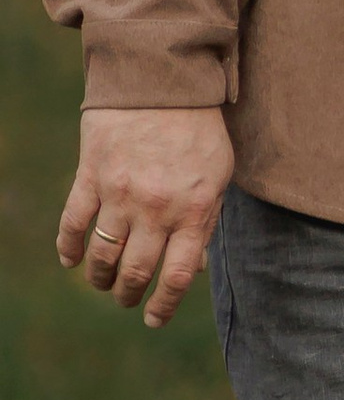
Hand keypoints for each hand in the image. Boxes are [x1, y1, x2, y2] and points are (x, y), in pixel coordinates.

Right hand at [57, 107, 232, 327]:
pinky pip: (73, 223)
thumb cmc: (198, 129)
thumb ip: (206, 221)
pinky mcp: (91, 176)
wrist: (163, 80)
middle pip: (136, 271)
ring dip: (100, 277)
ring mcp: (120, 194)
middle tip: (125, 299)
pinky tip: (71, 259)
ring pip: (103, 255)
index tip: (153, 319)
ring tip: (103, 283)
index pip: (176, 277)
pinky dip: (68, 247)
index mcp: (194, 212)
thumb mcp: (218, 176)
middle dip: (128, 294)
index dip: (163, 306)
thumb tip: (193, 268)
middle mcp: (156, 209)